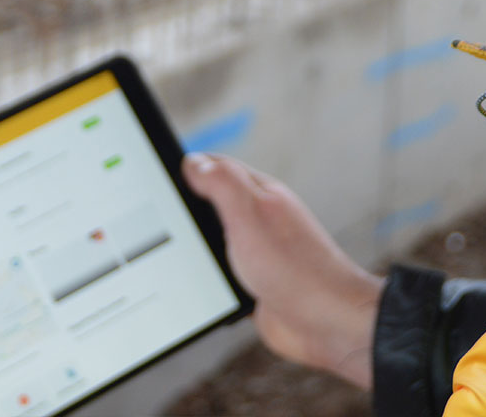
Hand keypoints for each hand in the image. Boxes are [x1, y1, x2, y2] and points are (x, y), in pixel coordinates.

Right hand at [182, 153, 382, 388]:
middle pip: (212, 203)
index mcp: (260, 194)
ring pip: (214, 240)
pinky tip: (195, 281)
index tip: (159, 173)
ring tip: (173, 247)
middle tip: (160, 212)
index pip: (217, 167)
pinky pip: (221, 272)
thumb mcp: (249, 215)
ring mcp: (257, 252)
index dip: (188, 166)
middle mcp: (259, 219)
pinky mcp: (254, 282)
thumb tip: (194, 162)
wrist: (326, 323)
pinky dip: (208, 275)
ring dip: (197, 246)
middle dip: (187, 208)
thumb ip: (221, 184)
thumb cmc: (295, 268)